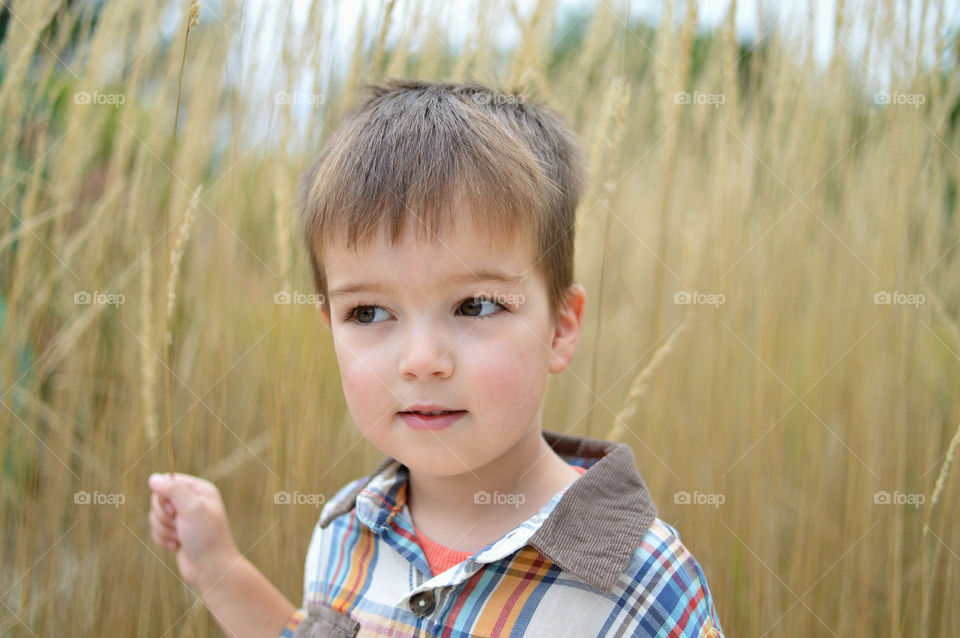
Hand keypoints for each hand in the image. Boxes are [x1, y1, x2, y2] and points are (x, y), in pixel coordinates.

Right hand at [148, 472, 240, 591]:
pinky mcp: (176, 533)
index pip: (169, 481)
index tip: (174, 510)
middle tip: (178, 525)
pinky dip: (163, 540)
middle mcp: (191, 502)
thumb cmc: (206, 536)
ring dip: (163, 530)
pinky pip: (156, 531)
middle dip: (163, 516)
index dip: (164, 496)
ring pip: (155, 517)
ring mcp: (183, 518)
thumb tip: (153, 478)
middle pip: (159, 499)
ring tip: (179, 538)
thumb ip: (173, 490)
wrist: (211, 568)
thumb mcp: (192, 508)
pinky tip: (177, 546)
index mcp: (199, 490)